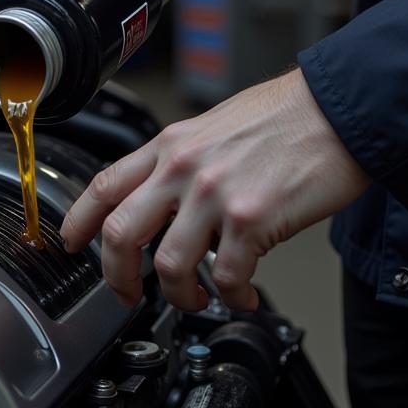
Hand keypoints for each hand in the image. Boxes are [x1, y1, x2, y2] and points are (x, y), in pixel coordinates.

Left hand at [60, 68, 369, 311]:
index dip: (78, 222)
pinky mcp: (252, 219)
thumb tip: (163, 199)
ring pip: (168, 266)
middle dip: (115, 277)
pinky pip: (227, 277)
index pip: (104, 186)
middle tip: (126, 294)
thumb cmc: (284, 116)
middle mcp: (183, 169)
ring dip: (179, 296)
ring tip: (195, 298)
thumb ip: (181, 161)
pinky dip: (232, 296)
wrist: (338, 109)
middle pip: (120, 234)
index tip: (70, 245)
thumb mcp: (213, 126)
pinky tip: (241, 294)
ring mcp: (215, 194)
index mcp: (169, 146)